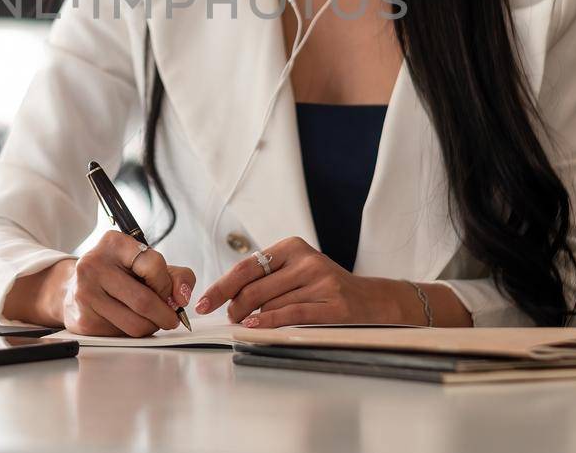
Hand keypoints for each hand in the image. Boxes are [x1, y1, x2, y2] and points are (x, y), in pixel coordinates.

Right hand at [59, 231, 195, 336]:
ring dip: (151, 327)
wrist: (76, 286)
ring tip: (151, 319)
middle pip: (144, 301)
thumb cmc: (119, 273)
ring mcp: (86, 293)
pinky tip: (129, 321)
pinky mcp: (83, 320)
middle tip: (171, 318)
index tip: (169, 293)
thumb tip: (182, 298)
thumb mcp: (147, 263)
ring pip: (135, 324)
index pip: (153, 265)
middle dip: (165, 315)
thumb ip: (176, 275)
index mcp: (114, 244)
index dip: (167, 285)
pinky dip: (133, 333)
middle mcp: (94, 265)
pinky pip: (121, 335)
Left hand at [192, 236, 414, 327]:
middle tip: (228, 319)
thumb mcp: (298, 270)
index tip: (204, 303)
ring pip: (269, 304)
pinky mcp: (332, 304)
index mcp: (293, 247)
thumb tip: (226, 297)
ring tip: (243, 325)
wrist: (372, 301)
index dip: (221, 287)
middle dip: (233, 307)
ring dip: (249, 319)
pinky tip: (253, 328)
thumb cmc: (326, 288)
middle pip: (254, 288)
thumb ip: (267, 277)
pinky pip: (289, 315)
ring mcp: (321, 281)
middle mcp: (306, 261)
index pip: (246, 267)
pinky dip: (267, 324)